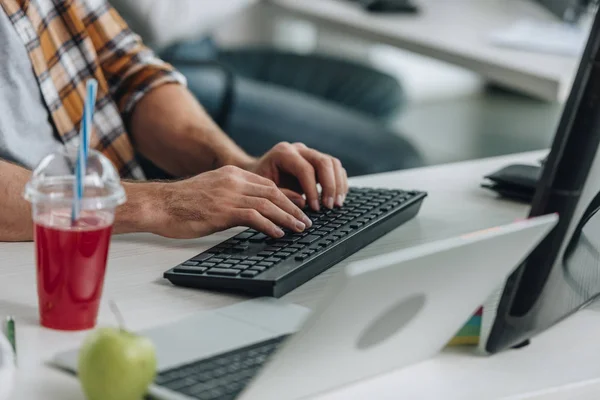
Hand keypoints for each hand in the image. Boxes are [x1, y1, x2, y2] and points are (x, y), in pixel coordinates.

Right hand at [148, 166, 312, 238]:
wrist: (158, 204)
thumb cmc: (181, 203)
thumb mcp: (211, 190)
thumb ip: (232, 194)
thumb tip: (250, 208)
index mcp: (231, 174)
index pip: (267, 183)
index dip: (287, 195)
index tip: (300, 205)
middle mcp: (233, 181)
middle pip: (273, 193)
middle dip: (293, 207)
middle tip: (306, 221)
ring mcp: (228, 195)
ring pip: (268, 204)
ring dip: (287, 218)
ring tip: (299, 229)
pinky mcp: (222, 211)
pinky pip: (253, 216)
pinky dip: (270, 225)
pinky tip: (278, 233)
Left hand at [247, 142, 348, 210]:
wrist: (258, 173)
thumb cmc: (259, 183)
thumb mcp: (266, 190)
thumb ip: (283, 196)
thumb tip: (303, 204)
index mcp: (283, 153)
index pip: (305, 169)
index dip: (313, 190)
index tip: (315, 208)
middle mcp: (299, 149)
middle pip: (324, 162)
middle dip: (330, 186)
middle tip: (329, 206)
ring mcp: (310, 153)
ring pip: (333, 163)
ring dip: (338, 184)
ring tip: (336, 204)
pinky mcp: (317, 161)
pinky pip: (335, 168)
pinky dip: (340, 183)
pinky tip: (338, 198)